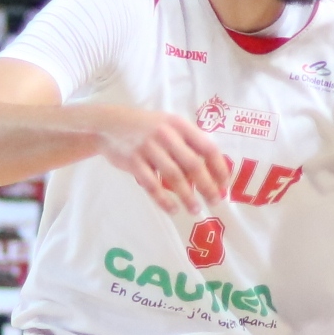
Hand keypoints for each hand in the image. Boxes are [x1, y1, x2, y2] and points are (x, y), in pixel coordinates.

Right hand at [93, 104, 232, 215]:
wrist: (109, 125)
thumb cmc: (147, 128)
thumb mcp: (169, 126)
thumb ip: (188, 143)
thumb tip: (212, 171)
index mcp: (180, 125)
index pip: (207, 147)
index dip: (219, 168)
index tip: (224, 184)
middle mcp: (167, 134)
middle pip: (193, 164)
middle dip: (207, 186)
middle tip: (215, 201)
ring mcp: (149, 147)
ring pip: (174, 177)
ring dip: (187, 196)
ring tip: (195, 210)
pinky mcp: (133, 161)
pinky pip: (152, 184)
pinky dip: (164, 199)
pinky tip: (172, 209)